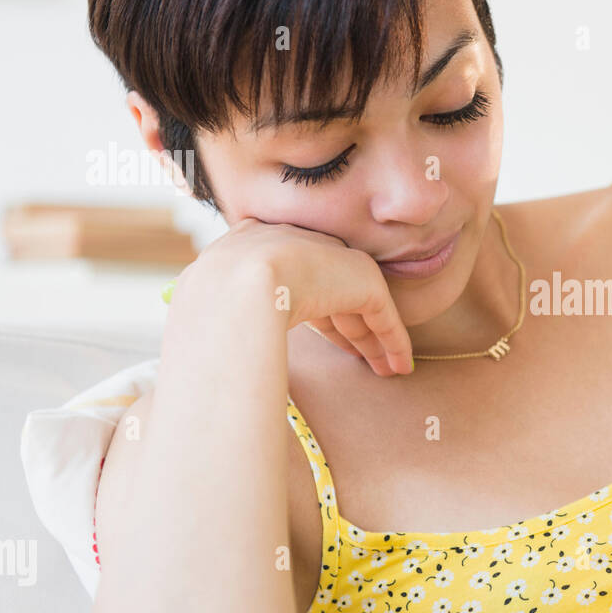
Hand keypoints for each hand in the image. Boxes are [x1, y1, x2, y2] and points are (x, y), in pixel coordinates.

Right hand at [175, 216, 413, 376]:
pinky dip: (394, 341)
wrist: (235, 288)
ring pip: (359, 305)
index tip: (330, 340)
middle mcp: (299, 242)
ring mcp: (332, 257)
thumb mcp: (212, 305)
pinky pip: (383, 315)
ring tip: (389, 370)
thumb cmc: (210, 309)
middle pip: (331, 291)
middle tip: (366, 360)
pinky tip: (402, 365)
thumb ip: (229, 310)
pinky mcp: (363, 279)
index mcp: (256, 242)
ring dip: (374, 342)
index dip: (316, 313)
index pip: (293, 278)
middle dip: (350, 329)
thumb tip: (213, 344)